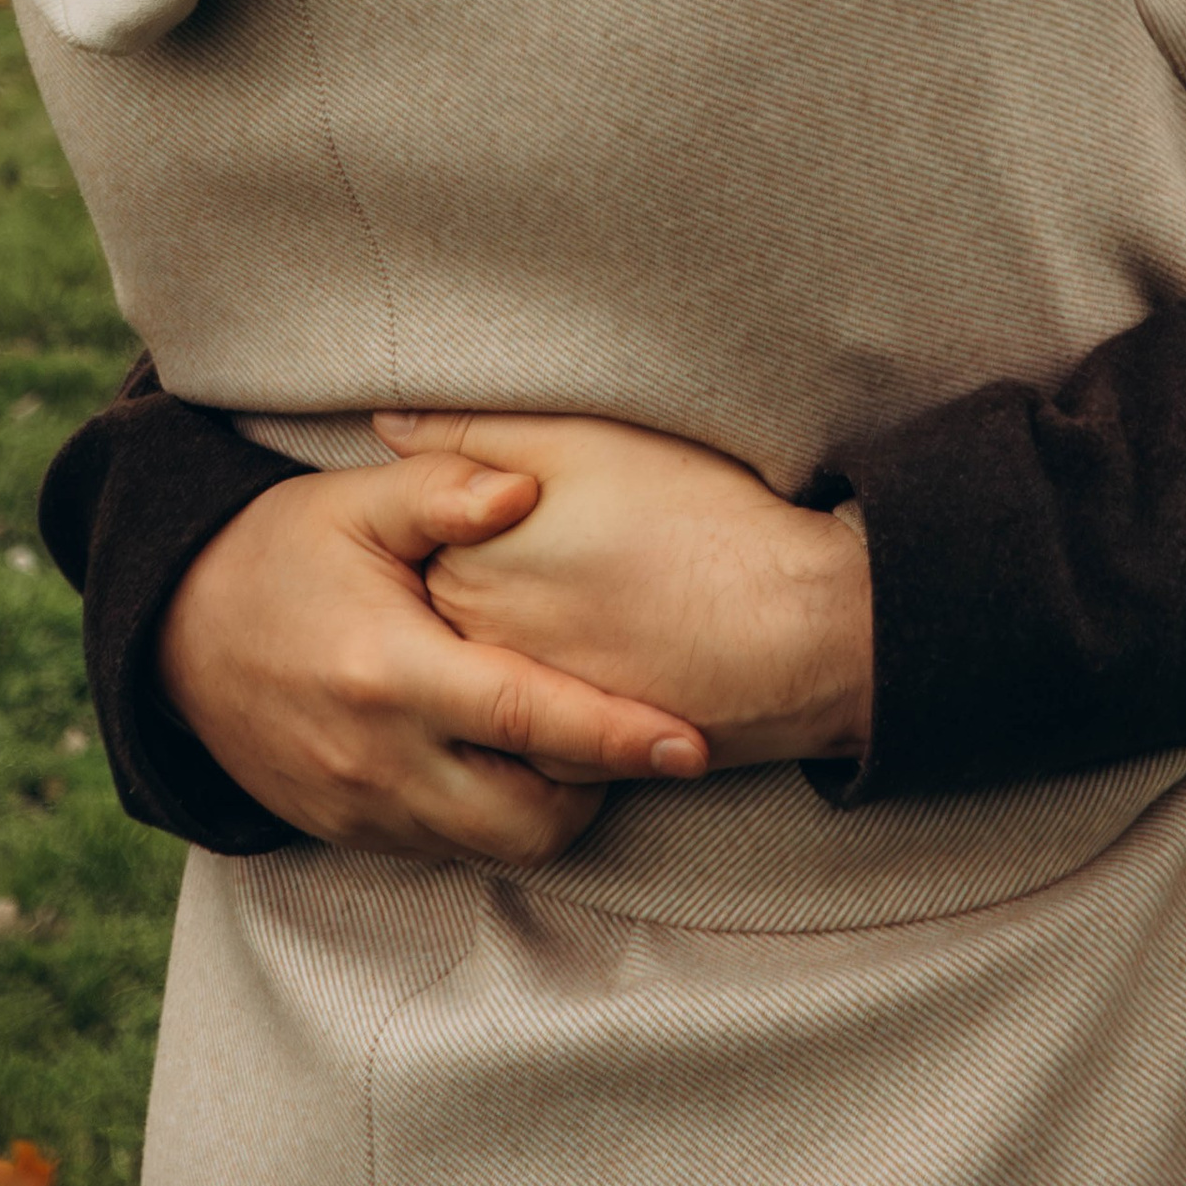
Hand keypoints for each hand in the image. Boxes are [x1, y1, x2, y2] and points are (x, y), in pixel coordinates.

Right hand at [155, 451, 710, 865]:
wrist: (173, 630)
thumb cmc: (282, 550)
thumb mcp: (354, 503)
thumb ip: (443, 491)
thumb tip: (525, 491)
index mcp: (390, 671)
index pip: (528, 717)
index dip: (617, 736)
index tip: (690, 744)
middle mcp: (377, 758)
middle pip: (526, 816)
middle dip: (598, 788)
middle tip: (633, 733)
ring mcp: (359, 808)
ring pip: (493, 846)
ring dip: (550, 808)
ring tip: (575, 744)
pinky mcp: (346, 833)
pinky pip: (446, 850)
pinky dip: (493, 818)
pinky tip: (510, 760)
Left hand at [375, 411, 876, 769]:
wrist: (799, 627)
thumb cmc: (700, 517)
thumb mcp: (585, 441)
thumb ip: (472, 433)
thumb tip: (386, 423)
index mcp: (468, 560)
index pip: (419, 542)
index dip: (462, 523)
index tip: (503, 516)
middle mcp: (480, 646)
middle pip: (446, 615)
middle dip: (474, 593)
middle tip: (556, 563)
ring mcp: (520, 712)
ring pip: (482, 681)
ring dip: (504, 655)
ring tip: (581, 612)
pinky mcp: (570, 762)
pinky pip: (530, 739)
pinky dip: (548, 713)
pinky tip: (600, 668)